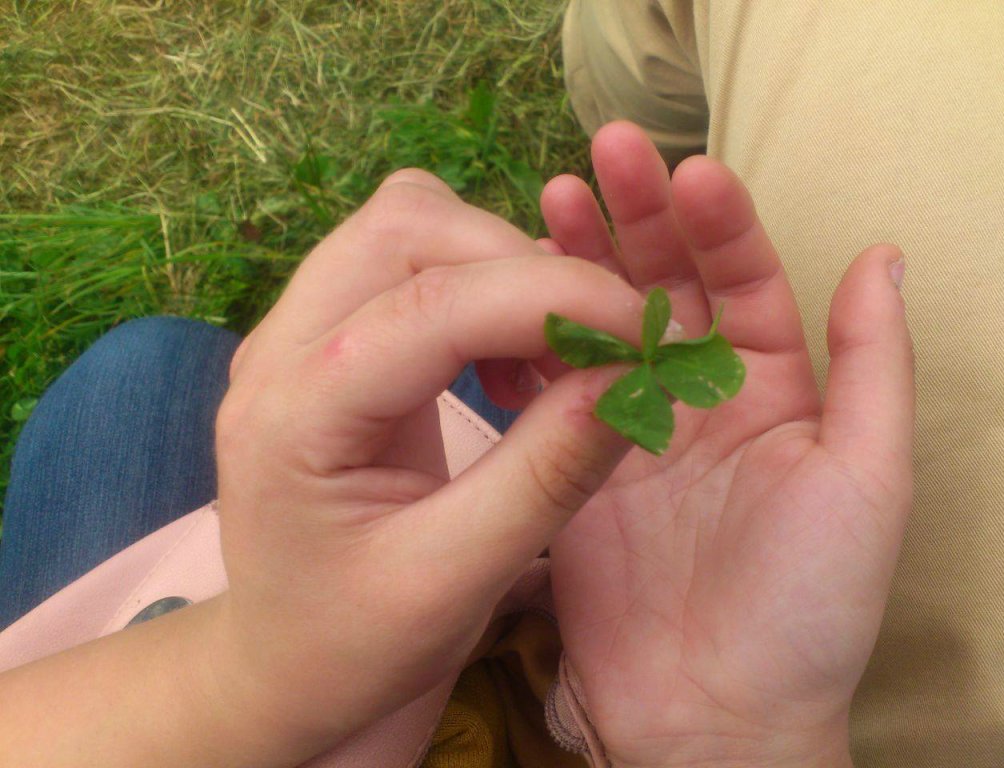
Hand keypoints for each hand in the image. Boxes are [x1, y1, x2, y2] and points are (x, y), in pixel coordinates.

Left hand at [205, 170, 652, 764]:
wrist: (284, 665)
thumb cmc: (357, 645)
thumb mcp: (459, 580)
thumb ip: (547, 475)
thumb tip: (633, 376)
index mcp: (293, 417)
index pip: (431, 305)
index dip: (555, 299)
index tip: (647, 333)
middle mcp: (278, 350)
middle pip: (405, 226)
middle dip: (521, 265)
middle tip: (597, 342)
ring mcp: (294, 334)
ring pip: (407, 225)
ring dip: (500, 266)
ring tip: (551, 354)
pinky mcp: (327, 337)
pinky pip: (408, 261)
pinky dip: (480, 285)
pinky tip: (510, 361)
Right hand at [537, 123, 913, 766]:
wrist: (713, 713)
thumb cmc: (808, 604)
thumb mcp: (868, 480)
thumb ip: (873, 365)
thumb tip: (882, 254)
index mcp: (776, 389)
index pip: (746, 279)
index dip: (719, 223)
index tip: (688, 173)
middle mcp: (700, 396)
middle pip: (666, 285)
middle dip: (639, 218)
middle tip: (605, 156)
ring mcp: (628, 427)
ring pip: (600, 322)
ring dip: (576, 262)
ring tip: (548, 201)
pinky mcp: (572, 464)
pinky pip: (550, 388)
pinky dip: (531, 340)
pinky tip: (510, 294)